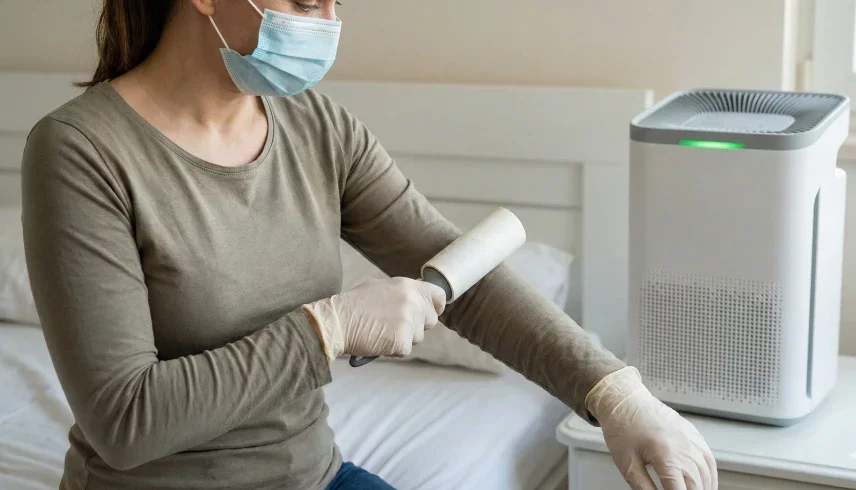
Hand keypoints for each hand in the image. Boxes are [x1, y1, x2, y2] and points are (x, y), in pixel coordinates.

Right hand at [302, 277, 445, 362]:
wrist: (337, 321)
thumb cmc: (354, 305)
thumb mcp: (381, 288)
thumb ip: (403, 293)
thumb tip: (418, 298)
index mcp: (408, 286)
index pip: (438, 296)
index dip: (435, 307)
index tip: (429, 313)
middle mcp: (413, 301)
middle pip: (430, 321)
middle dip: (417, 327)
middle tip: (395, 327)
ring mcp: (409, 321)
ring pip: (418, 337)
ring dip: (403, 339)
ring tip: (381, 332)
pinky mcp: (403, 340)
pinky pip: (405, 350)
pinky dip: (393, 350)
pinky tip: (378, 341)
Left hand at [586, 367, 717, 489]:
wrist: (625, 401)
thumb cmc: (623, 428)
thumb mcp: (627, 464)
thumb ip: (644, 487)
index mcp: (666, 456)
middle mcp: (684, 448)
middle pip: (697, 485)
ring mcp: (691, 440)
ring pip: (707, 474)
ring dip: (704, 488)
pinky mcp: (693, 434)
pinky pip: (709, 459)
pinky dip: (711, 475)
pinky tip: (707, 483)